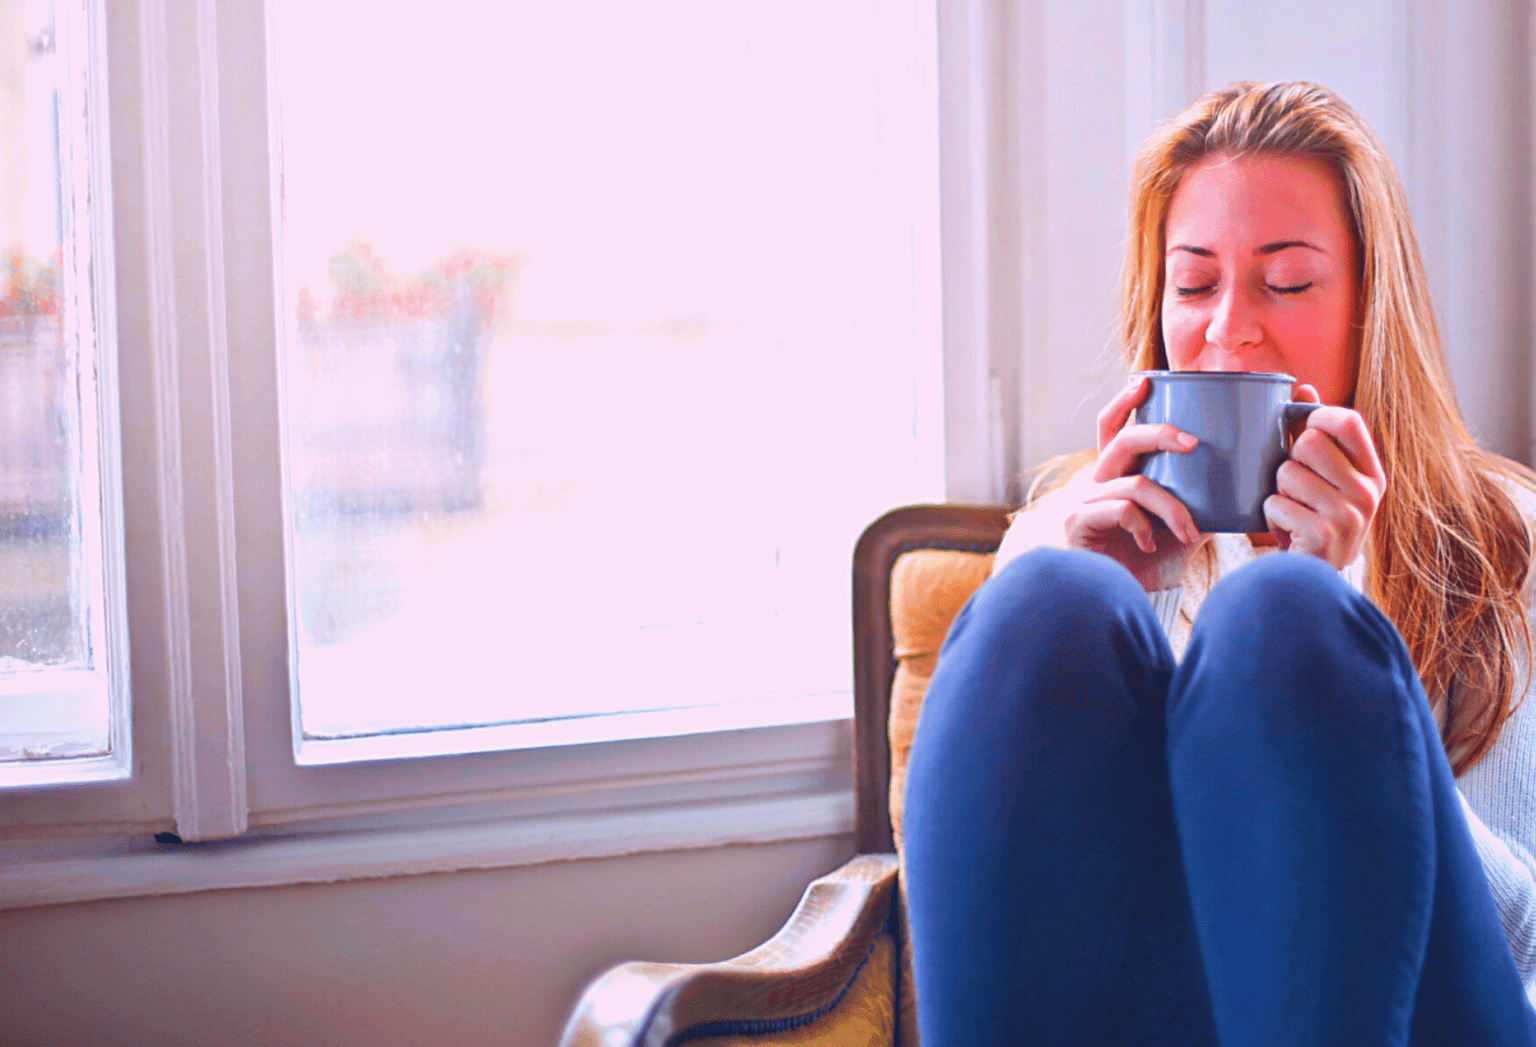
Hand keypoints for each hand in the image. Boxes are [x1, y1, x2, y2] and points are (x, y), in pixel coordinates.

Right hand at [1048, 376, 1207, 590]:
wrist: (1124, 599)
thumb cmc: (1151, 560)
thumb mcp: (1185, 523)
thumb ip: (1206, 500)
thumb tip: (1252, 482)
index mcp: (1118, 473)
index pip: (1113, 427)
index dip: (1124, 401)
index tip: (1145, 381)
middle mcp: (1097, 481)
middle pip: (1124, 440)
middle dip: (1160, 434)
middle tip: (1194, 443)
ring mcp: (1085, 502)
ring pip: (1135, 483)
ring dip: (1171, 506)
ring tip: (1190, 531)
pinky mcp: (1079, 524)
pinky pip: (1121, 510)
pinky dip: (1144, 525)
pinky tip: (1152, 544)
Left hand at [1263, 384, 1385, 567]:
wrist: (1314, 579)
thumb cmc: (1314, 519)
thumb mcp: (1323, 478)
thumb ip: (1314, 434)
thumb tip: (1302, 387)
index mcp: (1371, 473)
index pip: (1348, 420)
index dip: (1316, 417)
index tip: (1302, 431)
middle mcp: (1368, 492)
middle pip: (1309, 443)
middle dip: (1288, 461)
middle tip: (1295, 487)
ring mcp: (1350, 515)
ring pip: (1287, 473)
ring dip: (1277, 492)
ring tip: (1292, 511)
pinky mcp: (1325, 536)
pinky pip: (1276, 504)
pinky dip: (1270, 516)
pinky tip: (1287, 530)